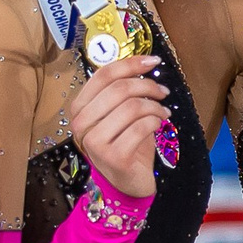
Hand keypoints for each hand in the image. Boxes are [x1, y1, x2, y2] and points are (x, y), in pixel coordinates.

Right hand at [68, 55, 168, 198]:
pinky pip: (141, 127)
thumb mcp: (120, 113)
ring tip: (163, 112)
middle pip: (119, 89)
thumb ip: (124, 90)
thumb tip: (144, 62)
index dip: (131, 64)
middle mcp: (82, 124)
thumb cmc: (126, 143)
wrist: (128, 181)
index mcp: (80, 107)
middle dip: (147, 86)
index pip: (104, 75)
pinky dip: (155, 122)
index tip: (153, 61)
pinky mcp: (113, 156)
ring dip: (154, 106)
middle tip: (163, 91)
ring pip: (132, 107)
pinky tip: (159, 124)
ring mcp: (95, 141)